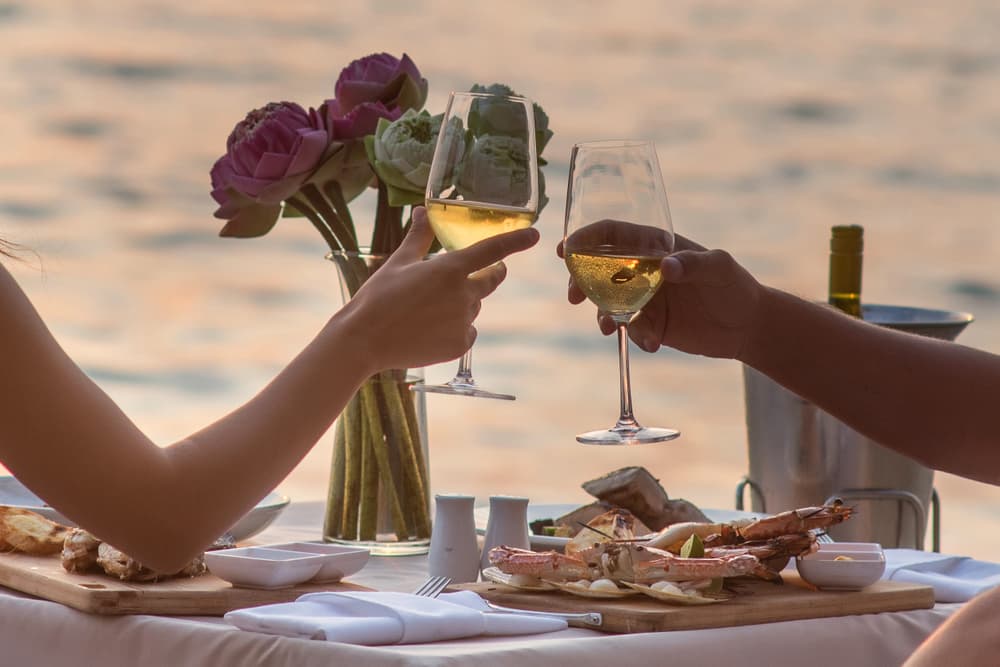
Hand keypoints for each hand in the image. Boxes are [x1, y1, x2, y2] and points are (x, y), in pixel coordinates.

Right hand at [347, 206, 538, 369]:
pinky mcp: (460, 344)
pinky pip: (468, 332)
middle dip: (489, 275)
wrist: (364, 340)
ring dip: (461, 304)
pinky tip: (429, 330)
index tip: (535, 235)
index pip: (493, 250)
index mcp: (449, 269)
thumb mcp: (399, 262)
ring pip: (473, 307)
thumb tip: (423, 210)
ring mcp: (464, 322)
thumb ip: (420, 237)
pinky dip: (455, 329)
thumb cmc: (378, 297)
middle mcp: (463, 294)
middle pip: (490, 281)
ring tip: (427, 310)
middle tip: (477, 274)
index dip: (516, 241)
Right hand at [557, 233, 761, 358]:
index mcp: (655, 246)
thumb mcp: (720, 268)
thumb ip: (693, 263)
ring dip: (602, 315)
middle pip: (597, 269)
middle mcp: (642, 269)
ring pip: (607, 302)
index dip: (586, 238)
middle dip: (580, 281)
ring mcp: (643, 298)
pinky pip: (628, 329)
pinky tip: (652, 344)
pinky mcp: (648, 325)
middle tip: (574, 296)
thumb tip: (666, 266)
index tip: (566, 249)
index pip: (613, 234)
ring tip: (611, 329)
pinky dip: (633, 337)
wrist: (747, 327)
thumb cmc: (736, 286)